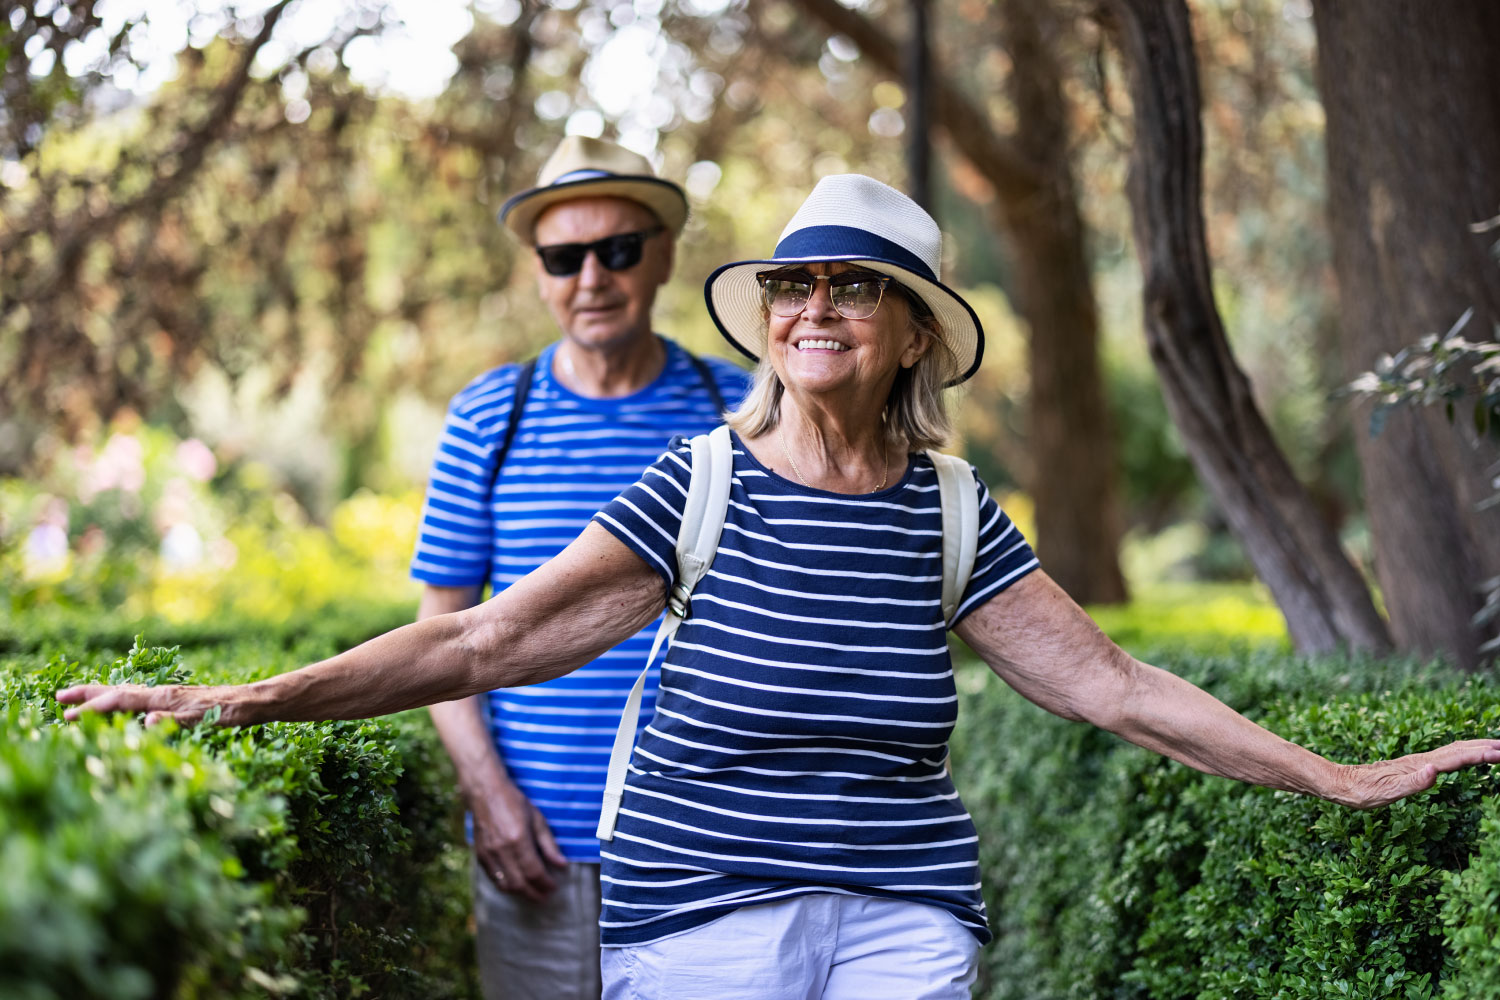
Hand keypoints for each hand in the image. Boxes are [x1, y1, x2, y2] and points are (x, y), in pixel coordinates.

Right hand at [55, 683, 239, 726]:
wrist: (253, 702)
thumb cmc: (230, 712)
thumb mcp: (202, 720)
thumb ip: (173, 721)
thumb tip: (146, 722)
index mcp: (163, 698)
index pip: (119, 701)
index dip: (93, 708)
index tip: (68, 715)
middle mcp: (162, 694)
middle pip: (117, 691)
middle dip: (88, 694)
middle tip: (59, 697)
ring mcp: (168, 696)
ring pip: (127, 694)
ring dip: (102, 697)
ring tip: (82, 700)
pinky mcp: (176, 701)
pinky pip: (140, 701)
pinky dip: (121, 703)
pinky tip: (122, 709)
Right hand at [471, 777, 567, 902]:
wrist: (485, 793)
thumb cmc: (514, 802)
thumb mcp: (537, 819)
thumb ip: (549, 844)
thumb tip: (562, 865)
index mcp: (518, 839)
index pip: (534, 871)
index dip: (545, 883)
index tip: (554, 887)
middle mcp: (501, 850)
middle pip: (519, 883)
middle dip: (534, 893)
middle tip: (545, 897)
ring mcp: (488, 854)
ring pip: (505, 885)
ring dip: (520, 893)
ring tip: (533, 894)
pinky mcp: (480, 856)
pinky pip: (494, 879)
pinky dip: (506, 886)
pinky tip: (516, 886)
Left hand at [1329, 739, 1499, 808]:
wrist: (1341, 784)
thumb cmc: (1362, 791)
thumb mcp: (1386, 792)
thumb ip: (1412, 783)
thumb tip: (1433, 770)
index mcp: (1419, 765)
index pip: (1457, 758)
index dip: (1481, 756)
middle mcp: (1421, 760)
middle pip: (1459, 750)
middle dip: (1486, 747)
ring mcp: (1417, 763)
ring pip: (1453, 751)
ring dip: (1476, 748)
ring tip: (1496, 748)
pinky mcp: (1413, 767)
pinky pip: (1444, 758)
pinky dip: (1462, 755)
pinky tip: (1464, 757)